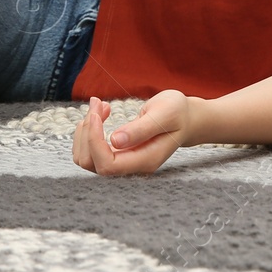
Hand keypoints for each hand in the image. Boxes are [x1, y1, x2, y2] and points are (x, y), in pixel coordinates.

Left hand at [72, 91, 192, 176]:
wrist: (186, 119)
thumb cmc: (178, 113)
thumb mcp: (165, 113)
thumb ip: (141, 129)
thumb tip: (114, 141)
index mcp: (145, 161)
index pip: (107, 165)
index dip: (95, 141)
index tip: (97, 113)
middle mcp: (132, 168)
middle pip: (91, 163)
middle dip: (87, 132)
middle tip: (98, 103)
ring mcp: (123, 163)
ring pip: (86, 158)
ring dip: (85, 130)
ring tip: (99, 106)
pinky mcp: (117, 155)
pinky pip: (90, 150)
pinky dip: (89, 130)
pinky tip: (100, 113)